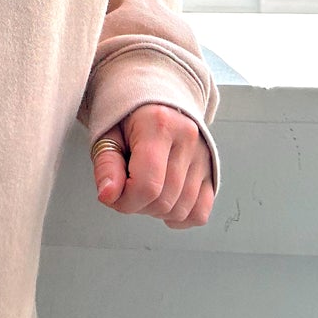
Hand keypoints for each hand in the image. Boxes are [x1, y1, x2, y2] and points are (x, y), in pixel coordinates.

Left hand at [90, 102, 214, 228]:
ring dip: (156, 211)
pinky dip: (180, 216)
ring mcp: (203, 155)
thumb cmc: (128, 117)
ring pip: (181, 210)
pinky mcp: (211, 169)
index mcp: (160, 123)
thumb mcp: (107, 133)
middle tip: (125, 188)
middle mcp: (188, 138)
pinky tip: (165, 201)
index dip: (125, 201)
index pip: (147, 185)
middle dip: (137, 205)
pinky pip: (200, 212)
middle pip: (163, 201)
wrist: (154, 100)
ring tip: (143, 188)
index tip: (112, 195)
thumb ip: (106, 164)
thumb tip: (108, 195)